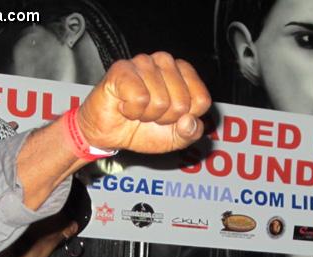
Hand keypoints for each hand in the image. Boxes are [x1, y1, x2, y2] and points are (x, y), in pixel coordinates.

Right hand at [77, 52, 210, 153]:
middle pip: (182, 103)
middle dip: (165, 119)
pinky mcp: (123, 69)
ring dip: (147, 115)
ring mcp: (143, 62)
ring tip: (137, 110)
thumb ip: (192, 133)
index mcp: (183, 73)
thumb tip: (190, 121)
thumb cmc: (144, 130)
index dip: (185, 118)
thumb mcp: (176, 138)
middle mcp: (165, 62)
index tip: (170, 118)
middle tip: (150, 115)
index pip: (201, 100)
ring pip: (161, 101)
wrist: (111, 135)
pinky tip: (124, 106)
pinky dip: (131, 111)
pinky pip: (140, 98)